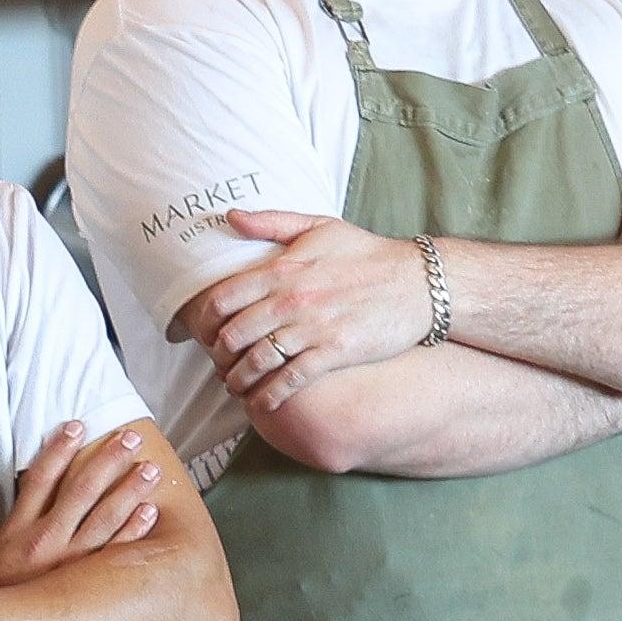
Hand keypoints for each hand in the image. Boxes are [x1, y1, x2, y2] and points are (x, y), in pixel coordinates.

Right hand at [0, 417, 169, 586]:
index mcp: (19, 529)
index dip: (60, 449)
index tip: (78, 424)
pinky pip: (114, 554)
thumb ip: (19, 518)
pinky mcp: (83, 587)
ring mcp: (67, 565)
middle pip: (81, 490)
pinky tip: (149, 513)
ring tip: (149, 470)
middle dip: (108, 461)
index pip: (41, 477)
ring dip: (129, 490)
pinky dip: (133, 531)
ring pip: (103, 518)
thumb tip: (39, 484)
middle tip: (131, 438)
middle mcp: (44, 542)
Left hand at [178, 213, 439, 405]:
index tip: (205, 332)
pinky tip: (262, 403)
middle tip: (218, 364)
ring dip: (239, 379)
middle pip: (234, 334)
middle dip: (219, 355)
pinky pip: (290, 379)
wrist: (416, 282)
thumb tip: (230, 217)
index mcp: (283, 267)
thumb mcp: (319, 225)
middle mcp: (292, 299)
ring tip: (235, 386)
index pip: (224, 298)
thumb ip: (271, 222)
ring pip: (257, 360)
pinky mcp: (334, 351)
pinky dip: (270, 395)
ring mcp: (312, 327)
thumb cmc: (367, 253)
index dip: (205, 320)